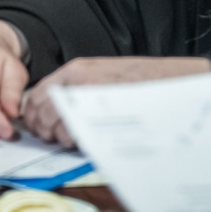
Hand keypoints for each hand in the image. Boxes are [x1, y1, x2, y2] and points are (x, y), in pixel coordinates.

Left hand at [22, 57, 210, 147]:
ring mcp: (88, 96)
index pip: (37, 94)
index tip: (42, 126)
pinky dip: (77, 141)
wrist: (175, 82)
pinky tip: (89, 140)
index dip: (35, 114)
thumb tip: (57, 110)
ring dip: (61, 137)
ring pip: (54, 124)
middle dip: (44, 129)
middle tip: (56, 137)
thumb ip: (79, 88)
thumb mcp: (105, 75)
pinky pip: (75, 132)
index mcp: (76, 70)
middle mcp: (77, 80)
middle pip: (41, 111)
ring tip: (76, 139)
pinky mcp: (100, 113)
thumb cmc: (145, 82)